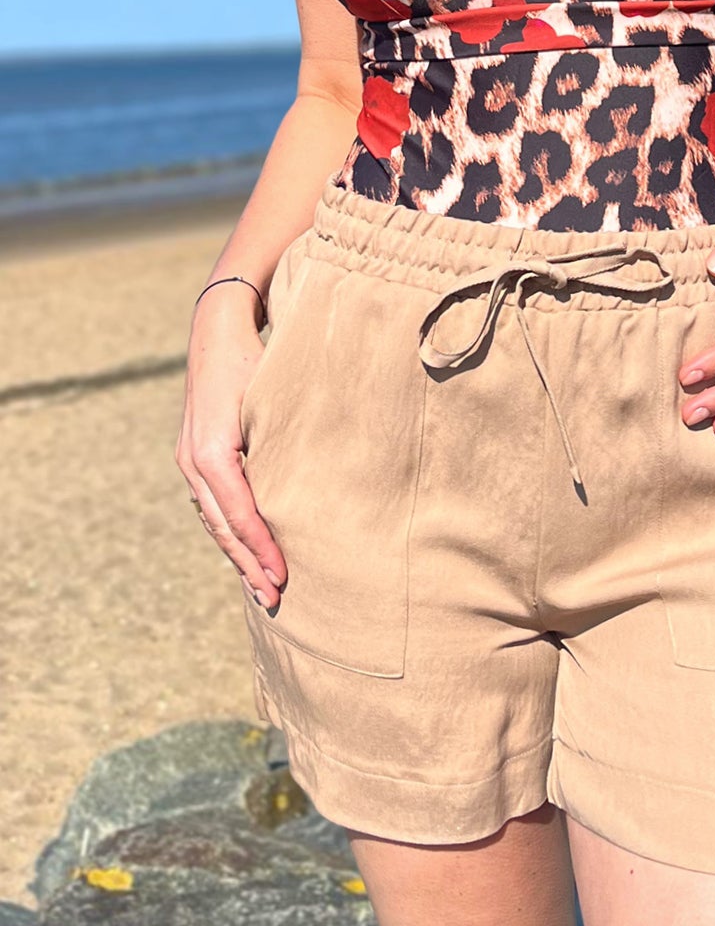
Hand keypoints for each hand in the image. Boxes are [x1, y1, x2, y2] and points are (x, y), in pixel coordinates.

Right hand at [175, 290, 287, 610]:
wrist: (218, 327)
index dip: (262, 548)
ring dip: (237, 555)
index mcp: (212, 452)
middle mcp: (194, 461)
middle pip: (223, 527)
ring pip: (214, 520)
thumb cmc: (254, 357)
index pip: (240, 513)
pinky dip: (228, 531)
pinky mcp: (195, 455)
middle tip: (274, 598)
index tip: (284, 576)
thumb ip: (285, 442)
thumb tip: (314, 486)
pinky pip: (211, 504)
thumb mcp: (271, 397)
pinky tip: (244, 551)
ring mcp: (189, 460)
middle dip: (248, 565)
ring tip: (260, 586)